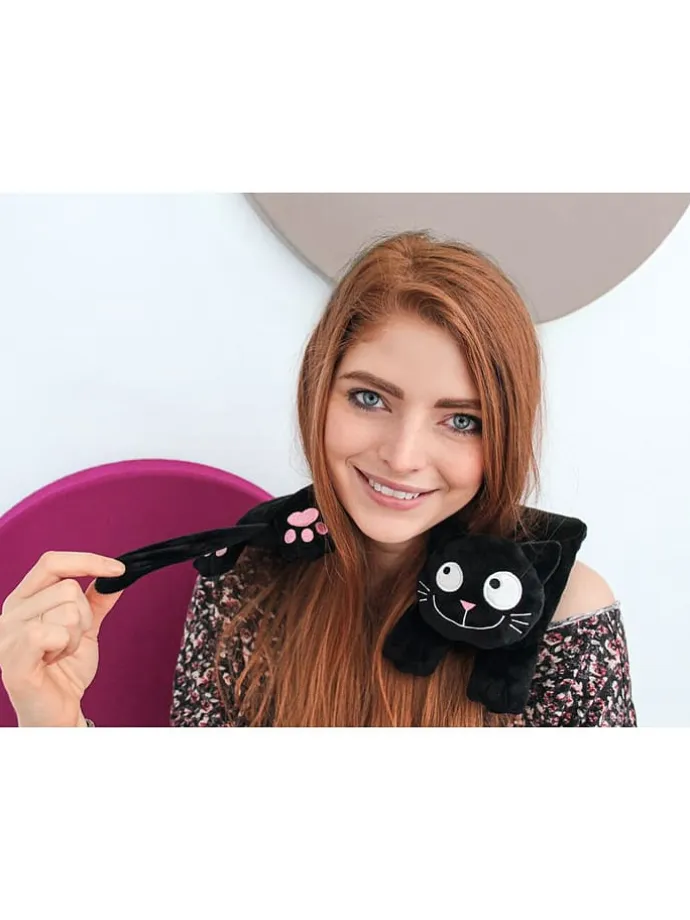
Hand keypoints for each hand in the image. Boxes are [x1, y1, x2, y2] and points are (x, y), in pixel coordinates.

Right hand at [0, 552, 125, 726]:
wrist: (58, 712)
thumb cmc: (64, 671)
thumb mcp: (86, 628)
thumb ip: (97, 600)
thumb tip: (116, 576)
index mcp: (24, 599)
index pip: (52, 562)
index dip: (88, 560)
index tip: (119, 569)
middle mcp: (10, 612)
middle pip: (68, 588)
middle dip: (85, 617)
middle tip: (70, 641)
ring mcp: (7, 634)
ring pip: (68, 610)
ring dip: (75, 636)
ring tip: (59, 654)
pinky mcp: (12, 657)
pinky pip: (53, 632)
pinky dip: (65, 646)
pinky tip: (53, 661)